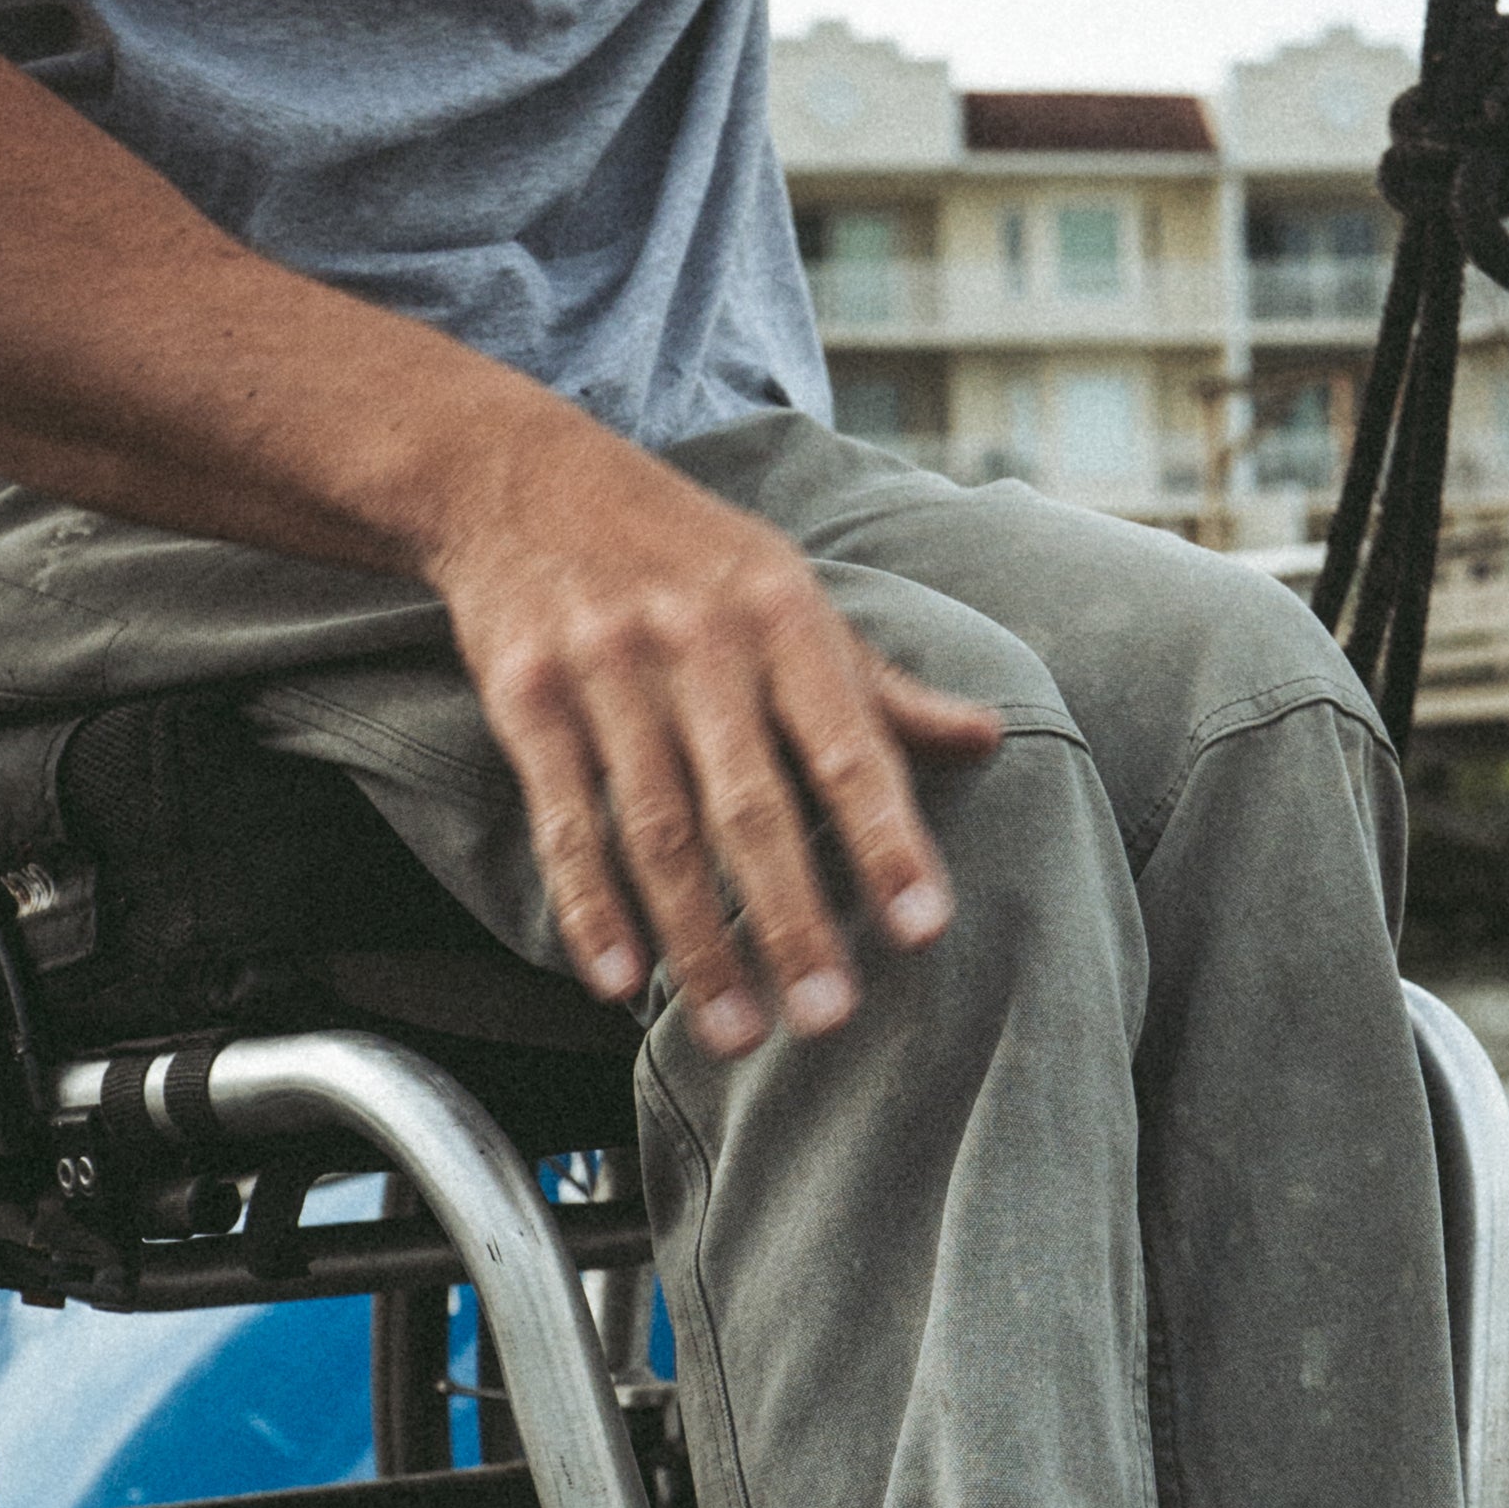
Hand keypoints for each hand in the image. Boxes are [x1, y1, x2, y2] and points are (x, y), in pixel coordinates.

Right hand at [425, 417, 1002, 1056]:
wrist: (521, 475)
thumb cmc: (684, 551)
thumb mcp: (791, 590)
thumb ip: (880, 684)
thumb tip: (987, 739)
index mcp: (784, 616)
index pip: (850, 745)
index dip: (890, 839)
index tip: (925, 928)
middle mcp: (698, 642)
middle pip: (750, 805)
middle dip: (792, 919)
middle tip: (828, 1017)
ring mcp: (605, 669)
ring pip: (658, 829)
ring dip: (696, 941)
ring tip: (736, 1032)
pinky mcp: (525, 695)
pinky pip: (562, 818)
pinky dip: (591, 906)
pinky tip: (618, 979)